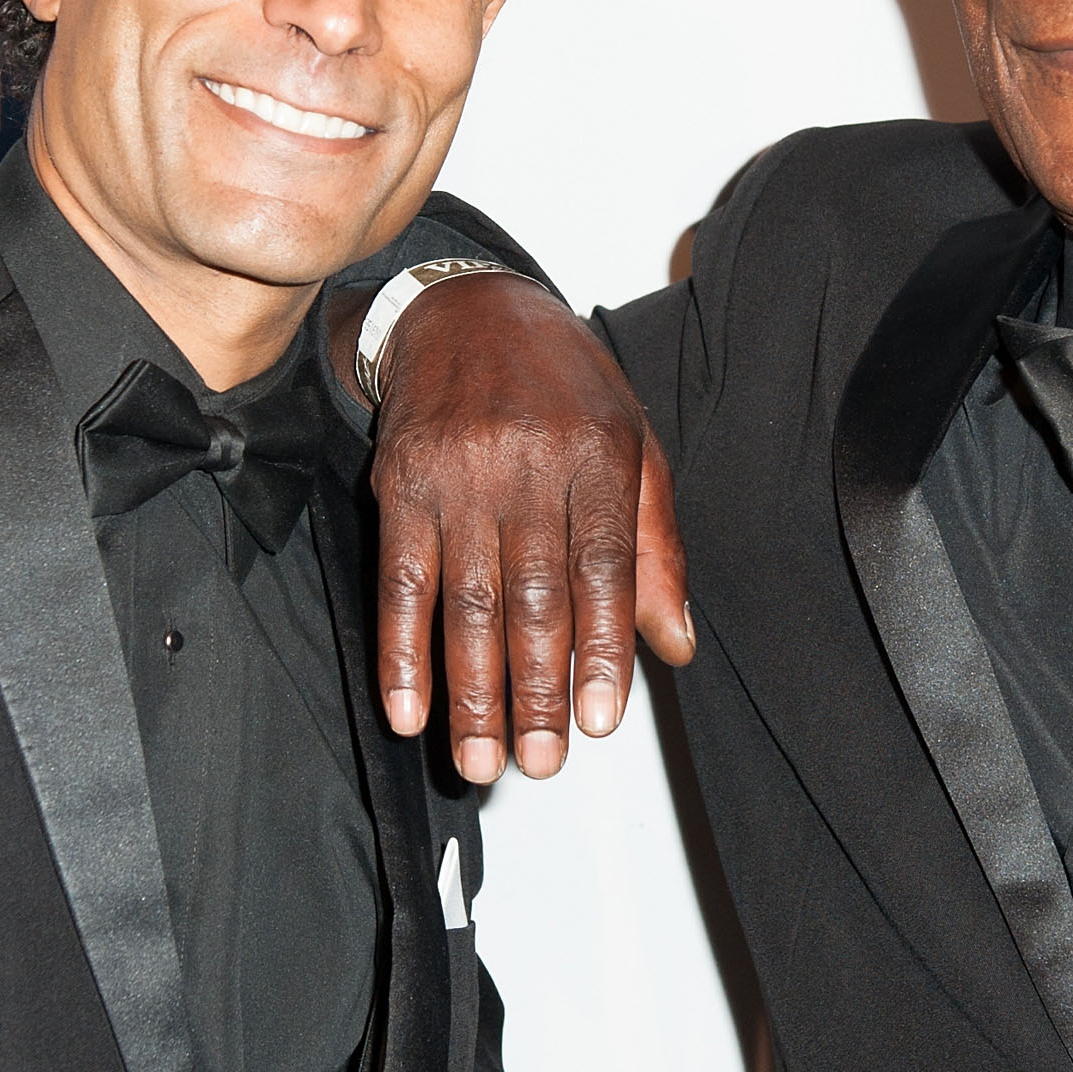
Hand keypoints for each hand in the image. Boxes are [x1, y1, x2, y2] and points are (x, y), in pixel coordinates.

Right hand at [336, 272, 693, 783]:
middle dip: (536, 691)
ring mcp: (455, 474)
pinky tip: (410, 709)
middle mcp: (523, 462)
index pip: (601, 566)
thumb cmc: (564, 385)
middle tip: (543, 764)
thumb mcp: (633, 443)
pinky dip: (401, 652)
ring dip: (471, 692)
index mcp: (596, 452)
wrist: (468, 307)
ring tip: (482, 762)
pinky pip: (399, 579)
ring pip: (465, 601)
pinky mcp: (398, 483)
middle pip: (532, 596)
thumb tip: (674, 645)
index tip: (601, 720)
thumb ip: (654, 546)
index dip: (601, 649)